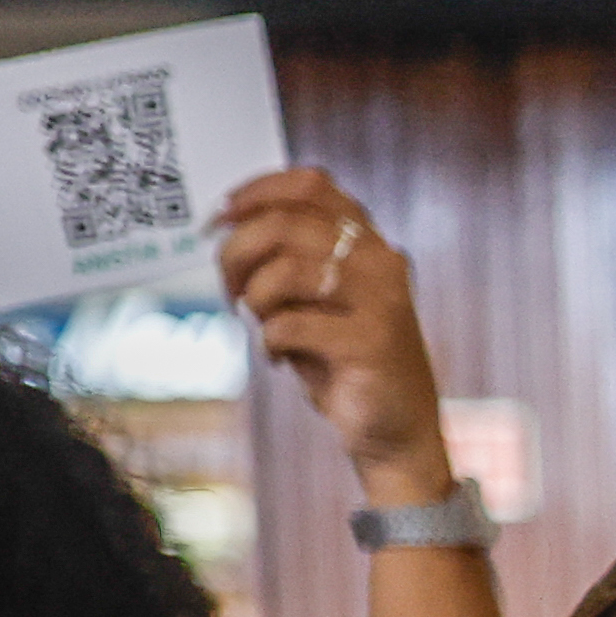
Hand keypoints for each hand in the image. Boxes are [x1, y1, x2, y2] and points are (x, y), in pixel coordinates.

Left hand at [212, 171, 448, 491]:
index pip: (311, 184)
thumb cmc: (345, 363)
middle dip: (235, 254)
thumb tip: (224, 226)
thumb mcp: (315, 300)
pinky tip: (282, 358)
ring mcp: (381, 301)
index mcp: (368, 243)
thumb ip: (287, 258)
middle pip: (284, 224)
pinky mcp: (371, 342)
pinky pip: (290, 325)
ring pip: (284, 270)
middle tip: (229, 289)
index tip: (220, 219)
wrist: (395, 431)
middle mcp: (381, 261)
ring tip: (257, 323)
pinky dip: (271, 343)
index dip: (256, 192)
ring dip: (253, 299)